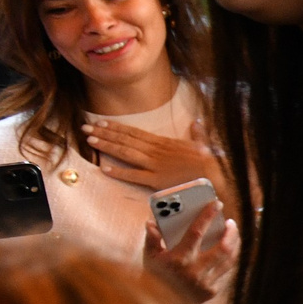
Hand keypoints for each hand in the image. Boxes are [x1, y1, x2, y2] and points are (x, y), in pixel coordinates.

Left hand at [82, 116, 229, 196]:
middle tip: (86, 128)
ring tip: (90, 140)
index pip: (135, 132)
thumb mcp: (205, 146)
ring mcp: (155, 166)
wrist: (216, 180)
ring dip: (108, 146)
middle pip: (126, 140)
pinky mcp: (157, 181)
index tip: (101, 122)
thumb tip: (197, 123)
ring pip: (126, 153)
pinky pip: (134, 176)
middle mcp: (156, 152)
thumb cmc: (211, 166)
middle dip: (105, 133)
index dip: (117, 127)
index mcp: (165, 143)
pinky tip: (104, 168)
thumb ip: (199, 135)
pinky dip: (119, 172)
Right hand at [138, 209, 238, 303]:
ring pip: (229, 260)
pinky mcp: (211, 292)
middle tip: (230, 222)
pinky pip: (225, 272)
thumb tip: (152, 222)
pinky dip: (227, 259)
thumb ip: (152, 238)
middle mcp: (195, 272)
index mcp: (179, 259)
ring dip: (234, 245)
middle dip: (231, 233)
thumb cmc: (154, 276)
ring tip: (232, 234)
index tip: (216, 203)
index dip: (208, 216)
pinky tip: (227, 251)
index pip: (197, 232)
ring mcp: (205, 283)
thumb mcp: (150, 256)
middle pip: (223, 248)